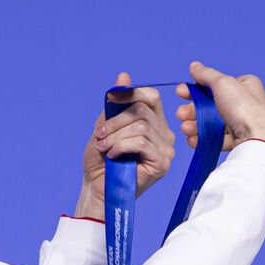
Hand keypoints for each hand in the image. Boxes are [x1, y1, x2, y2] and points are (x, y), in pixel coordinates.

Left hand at [77, 72, 175, 217]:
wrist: (98, 189)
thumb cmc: (102, 161)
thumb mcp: (105, 126)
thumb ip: (116, 104)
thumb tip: (124, 75)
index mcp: (154, 123)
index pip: (151, 97)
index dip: (130, 94)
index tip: (109, 100)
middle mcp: (165, 134)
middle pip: (142, 110)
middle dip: (115, 121)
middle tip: (99, 136)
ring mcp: (166, 149)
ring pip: (141, 126)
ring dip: (115, 135)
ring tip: (104, 148)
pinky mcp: (163, 163)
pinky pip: (142, 142)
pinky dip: (122, 146)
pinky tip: (114, 156)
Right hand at [174, 61, 264, 152]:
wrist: (259, 140)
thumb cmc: (245, 109)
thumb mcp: (223, 83)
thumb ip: (206, 75)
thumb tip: (194, 66)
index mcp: (245, 86)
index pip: (217, 84)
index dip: (198, 88)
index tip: (181, 92)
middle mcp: (245, 103)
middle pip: (211, 105)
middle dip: (193, 110)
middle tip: (180, 113)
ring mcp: (242, 123)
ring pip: (213, 123)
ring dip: (195, 125)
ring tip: (185, 128)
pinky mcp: (239, 140)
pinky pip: (218, 139)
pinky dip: (204, 139)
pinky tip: (193, 140)